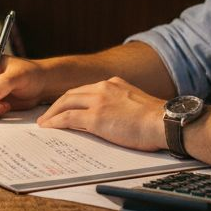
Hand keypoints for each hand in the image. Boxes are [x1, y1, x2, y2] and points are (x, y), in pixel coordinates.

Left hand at [36, 77, 167, 151]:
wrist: (165, 122)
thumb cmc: (157, 120)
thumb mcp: (135, 103)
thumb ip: (120, 104)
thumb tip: (112, 117)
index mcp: (114, 83)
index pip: (86, 89)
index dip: (72, 99)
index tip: (64, 106)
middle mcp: (103, 87)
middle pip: (71, 93)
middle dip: (57, 104)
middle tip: (47, 115)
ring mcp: (99, 101)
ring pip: (65, 103)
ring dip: (52, 113)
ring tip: (44, 123)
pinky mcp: (96, 117)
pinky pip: (68, 117)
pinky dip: (55, 121)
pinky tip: (49, 127)